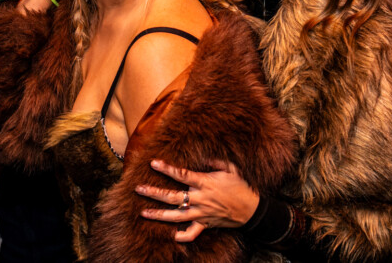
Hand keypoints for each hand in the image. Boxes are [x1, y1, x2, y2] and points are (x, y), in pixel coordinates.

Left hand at [135, 159, 258, 242]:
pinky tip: (171, 236)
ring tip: (143, 212)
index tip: (153, 163)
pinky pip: (192, 233)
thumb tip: (202, 155)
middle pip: (173, 197)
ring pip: (176, 216)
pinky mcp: (206, 224)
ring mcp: (202, 214)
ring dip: (159, 214)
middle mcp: (200, 199)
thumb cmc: (241, 186)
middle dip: (154, 193)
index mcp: (205, 183)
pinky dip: (182, 236)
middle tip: (139, 189)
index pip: (182, 175)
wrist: (252, 210)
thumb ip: (215, 161)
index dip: (167, 168)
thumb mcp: (231, 168)